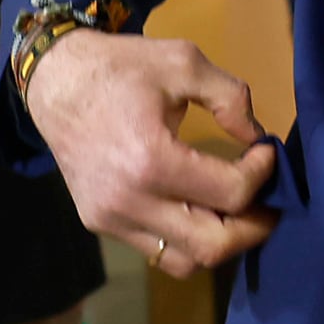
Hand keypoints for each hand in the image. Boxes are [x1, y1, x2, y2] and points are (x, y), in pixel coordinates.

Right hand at [23, 30, 280, 279]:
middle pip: (214, 245)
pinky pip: (158, 252)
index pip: (231, 193)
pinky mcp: (100, 224)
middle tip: (268, 201)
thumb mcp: (183, 61)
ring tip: (237, 211)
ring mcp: (111, 219)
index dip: (262, 174)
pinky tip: (200, 211)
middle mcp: (129, 200)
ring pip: (187, 261)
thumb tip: (257, 138)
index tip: (265, 151)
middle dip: (253, 226)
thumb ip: (231, 97)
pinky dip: (187, 240)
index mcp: (151, 159)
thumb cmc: (121, 67)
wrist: (55, 82)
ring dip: (221, 241)